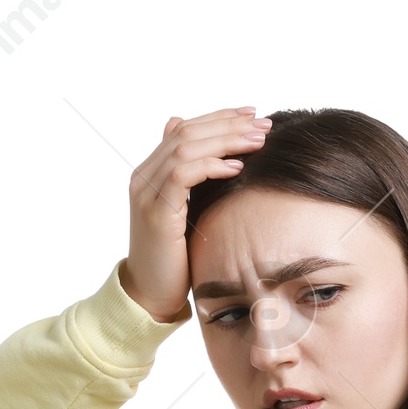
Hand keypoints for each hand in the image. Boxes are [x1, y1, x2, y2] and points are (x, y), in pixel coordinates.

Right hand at [119, 106, 271, 320]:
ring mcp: (147, 193)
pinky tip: (237, 167)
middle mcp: (144, 176)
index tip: (253, 114)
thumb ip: (190, 184)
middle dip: (228, 124)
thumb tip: (203, 158)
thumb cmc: (174, 259)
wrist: (150, 295)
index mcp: (151, 173)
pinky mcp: (156, 213)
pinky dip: (210, 166)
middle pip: (187, 132)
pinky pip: (182, 176)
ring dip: (225, 141)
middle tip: (263, 123)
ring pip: (185, 148)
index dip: (220, 118)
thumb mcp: (185, 215)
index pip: (185, 129)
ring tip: (257, 140)